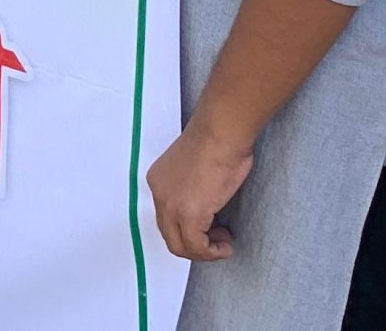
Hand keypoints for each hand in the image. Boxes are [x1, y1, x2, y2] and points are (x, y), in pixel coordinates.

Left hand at [146, 123, 252, 261]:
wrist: (221, 133)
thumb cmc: (218, 142)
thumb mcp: (195, 168)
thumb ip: (192, 187)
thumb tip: (205, 205)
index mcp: (158, 181)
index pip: (167, 218)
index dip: (189, 229)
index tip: (210, 227)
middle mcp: (158, 194)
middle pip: (170, 235)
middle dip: (195, 245)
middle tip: (218, 239)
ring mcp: (171, 206)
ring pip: (180, 246)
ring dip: (205, 252)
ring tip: (224, 242)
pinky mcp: (188, 214)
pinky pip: (196, 247)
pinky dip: (212, 252)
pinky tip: (226, 245)